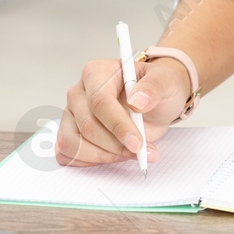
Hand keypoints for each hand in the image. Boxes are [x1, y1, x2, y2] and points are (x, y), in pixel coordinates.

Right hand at [57, 55, 190, 166]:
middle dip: (116, 146)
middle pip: (88, 126)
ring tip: (130, 154)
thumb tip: (137, 101)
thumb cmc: (155, 89)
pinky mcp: (69, 133)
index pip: (100, 102)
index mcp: (96, 72)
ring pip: (74, 143)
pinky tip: (112, 156)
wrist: (153, 103)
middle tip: (141, 152)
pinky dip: (90, 161)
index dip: (118, 126)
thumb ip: (154, 87)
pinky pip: (68, 155)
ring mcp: (71, 114)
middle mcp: (79, 92)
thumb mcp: (165, 81)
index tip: (137, 143)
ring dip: (104, 156)